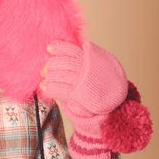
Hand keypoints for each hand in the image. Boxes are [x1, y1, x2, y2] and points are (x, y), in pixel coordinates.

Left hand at [39, 40, 128, 158]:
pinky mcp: (77, 96)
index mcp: (92, 60)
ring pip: (57, 74)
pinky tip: (45, 88)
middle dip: (50, 65)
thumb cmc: (102, 89)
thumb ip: (84, 61)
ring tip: (45, 80)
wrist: (114, 110)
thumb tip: (60, 54)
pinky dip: (49, 87)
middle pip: (61, 62)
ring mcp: (82, 82)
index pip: (71, 49)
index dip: (58, 47)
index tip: (49, 48)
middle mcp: (87, 69)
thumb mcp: (98, 70)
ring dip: (48, 77)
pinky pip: (58, 89)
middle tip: (44, 71)